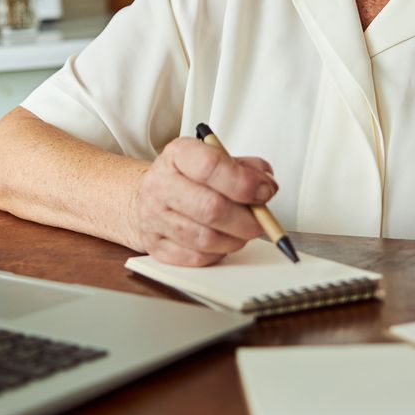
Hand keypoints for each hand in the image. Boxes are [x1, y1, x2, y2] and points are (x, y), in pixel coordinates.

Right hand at [131, 137, 276, 266]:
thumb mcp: (214, 158)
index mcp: (177, 155)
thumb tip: (267, 184)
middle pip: (211, 208)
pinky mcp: (155, 246)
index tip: (265, 191)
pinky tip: (222, 242)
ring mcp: (153, 217)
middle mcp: (160, 185)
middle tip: (260, 221)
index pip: (211, 166)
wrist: (147, 195)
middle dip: (246, 220)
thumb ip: (245, 167)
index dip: (245, 183)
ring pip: (205, 239)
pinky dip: (218, 253)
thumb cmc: (187, 177)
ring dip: (235, 239)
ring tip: (242, 232)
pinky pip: (196, 258)